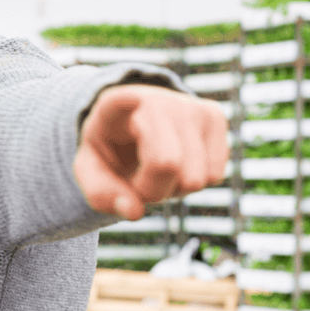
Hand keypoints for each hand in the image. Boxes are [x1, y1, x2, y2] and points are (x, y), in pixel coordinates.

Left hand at [73, 84, 228, 219]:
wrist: (140, 124)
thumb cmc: (114, 150)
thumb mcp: (93, 171)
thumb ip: (102, 194)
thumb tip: (135, 212)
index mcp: (114, 105)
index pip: (122, 104)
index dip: (127, 101)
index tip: (131, 99)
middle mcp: (158, 99)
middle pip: (167, 164)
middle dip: (153, 191)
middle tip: (140, 181)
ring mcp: (191, 106)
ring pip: (195, 178)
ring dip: (176, 189)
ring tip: (161, 171)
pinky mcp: (216, 117)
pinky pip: (215, 175)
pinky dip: (196, 183)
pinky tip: (182, 165)